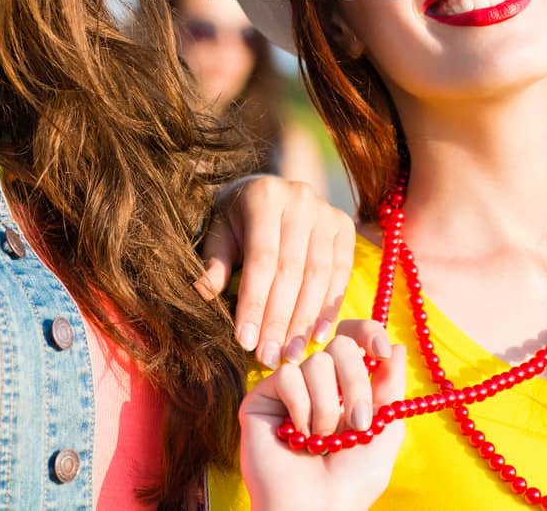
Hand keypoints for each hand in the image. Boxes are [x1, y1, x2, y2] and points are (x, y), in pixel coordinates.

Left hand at [198, 175, 355, 366]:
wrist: (269, 189)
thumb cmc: (236, 217)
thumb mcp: (218, 232)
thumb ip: (215, 262)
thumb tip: (202, 293)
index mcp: (263, 196)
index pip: (261, 259)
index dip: (254, 303)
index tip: (245, 341)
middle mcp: (299, 199)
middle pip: (292, 270)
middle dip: (279, 319)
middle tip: (269, 358)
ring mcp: (326, 211)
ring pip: (318, 275)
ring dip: (305, 320)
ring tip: (291, 355)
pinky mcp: (344, 226)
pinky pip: (340, 272)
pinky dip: (329, 307)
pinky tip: (317, 336)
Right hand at [239, 320, 405, 510]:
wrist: (314, 509)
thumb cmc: (350, 482)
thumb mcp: (386, 434)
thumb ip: (391, 388)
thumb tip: (398, 346)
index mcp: (348, 388)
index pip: (356, 340)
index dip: (369, 334)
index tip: (383, 351)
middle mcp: (319, 384)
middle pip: (340, 345)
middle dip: (355, 384)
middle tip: (356, 423)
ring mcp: (290, 389)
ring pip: (315, 361)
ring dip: (327, 407)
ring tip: (321, 439)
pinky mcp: (262, 396)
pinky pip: (287, 375)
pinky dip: (301, 407)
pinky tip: (298, 434)